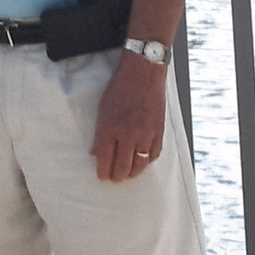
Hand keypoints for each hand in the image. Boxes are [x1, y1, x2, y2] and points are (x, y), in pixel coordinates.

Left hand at [91, 55, 166, 181]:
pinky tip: (142, 163)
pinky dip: (147, 161)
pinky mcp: (159, 132)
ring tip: (127, 175)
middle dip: (117, 176)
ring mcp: (145, 135)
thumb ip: (100, 133)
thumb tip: (96, 152)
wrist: (143, 75)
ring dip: (132, 173)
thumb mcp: (102, 109)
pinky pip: (153, 154)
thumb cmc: (120, 89)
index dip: (103, 171)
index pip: (105, 158)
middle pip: (122, 166)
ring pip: (140, 164)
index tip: (102, 177)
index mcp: (109, 128)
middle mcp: (127, 135)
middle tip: (114, 179)